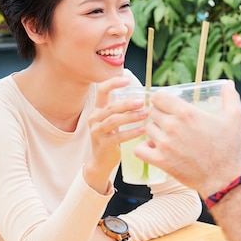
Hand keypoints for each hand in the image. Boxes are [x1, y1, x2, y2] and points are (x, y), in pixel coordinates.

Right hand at [84, 76, 148, 192]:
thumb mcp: (114, 121)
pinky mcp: (103, 144)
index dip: (113, 83)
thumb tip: (142, 96)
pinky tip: (143, 129)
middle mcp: (94, 118)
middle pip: (111, 107)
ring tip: (146, 114)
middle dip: (127, 103)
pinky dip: (132, 132)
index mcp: (98, 110)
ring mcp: (97, 131)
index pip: (102, 90)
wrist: (101, 161)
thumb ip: (122, 109)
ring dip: (131, 116)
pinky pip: (118, 136)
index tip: (126, 79)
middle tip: (142, 102)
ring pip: (114, 120)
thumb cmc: (111, 138)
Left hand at [135, 81, 240, 197]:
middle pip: (152, 112)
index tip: (167, 105)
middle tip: (170, 122)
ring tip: (167, 136)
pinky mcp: (160, 161)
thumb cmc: (229, 148)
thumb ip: (230, 97)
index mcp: (186, 113)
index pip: (158, 97)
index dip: (162, 100)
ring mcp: (164, 144)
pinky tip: (155, 148)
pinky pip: (140, 149)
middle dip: (160, 115)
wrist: (224, 179)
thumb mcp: (235, 118)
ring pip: (148, 129)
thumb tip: (229, 83)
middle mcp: (172, 126)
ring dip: (155, 131)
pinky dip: (144, 148)